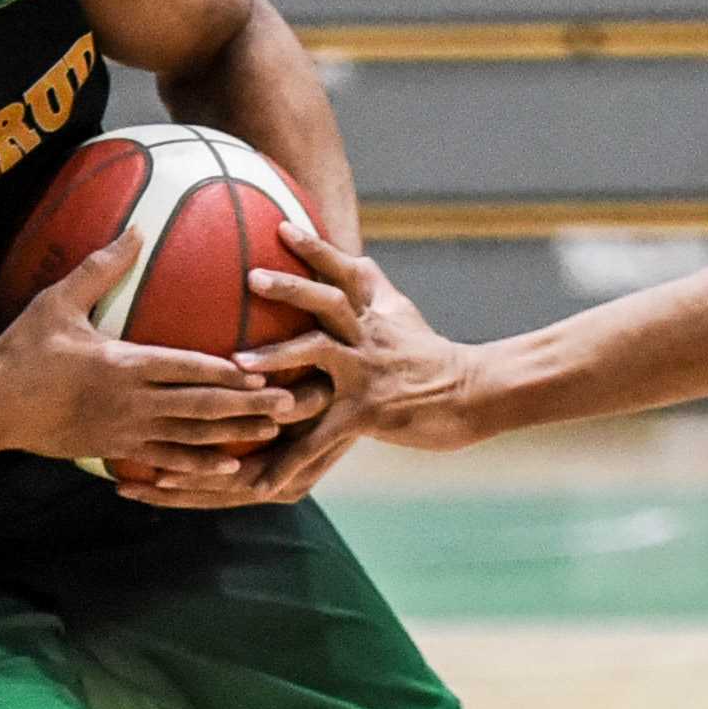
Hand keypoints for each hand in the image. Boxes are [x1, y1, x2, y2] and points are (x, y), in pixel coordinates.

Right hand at [0, 228, 307, 471]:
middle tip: (292, 402)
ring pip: (191, 438)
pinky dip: (199, 466)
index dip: (227, 370)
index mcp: (121, 364)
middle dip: (249, 405)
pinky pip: (165, 462)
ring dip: (235, 435)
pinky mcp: (115, 451)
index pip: (185, 367)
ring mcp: (124, 431)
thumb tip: (136, 229)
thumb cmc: (22, 351)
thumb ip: (101, 268)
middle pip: (201, 406)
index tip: (264, 367)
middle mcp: (130, 402)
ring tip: (273, 432)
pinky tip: (227, 467)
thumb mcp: (58, 302)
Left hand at [237, 229, 485, 451]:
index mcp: (374, 312)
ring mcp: (368, 372)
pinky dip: (289, 460)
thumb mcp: (403, 314)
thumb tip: (356, 256)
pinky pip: (321, 437)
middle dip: (290, 287)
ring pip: (319, 354)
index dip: (315, 247)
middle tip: (251, 276)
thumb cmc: (431, 357)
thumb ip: (374, 289)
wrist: (472, 398)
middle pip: (328, 300)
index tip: (282, 227)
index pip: (344, 270)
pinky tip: (259, 481)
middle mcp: (369, 335)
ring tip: (236, 364)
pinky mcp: (367, 413)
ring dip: (276, 357)